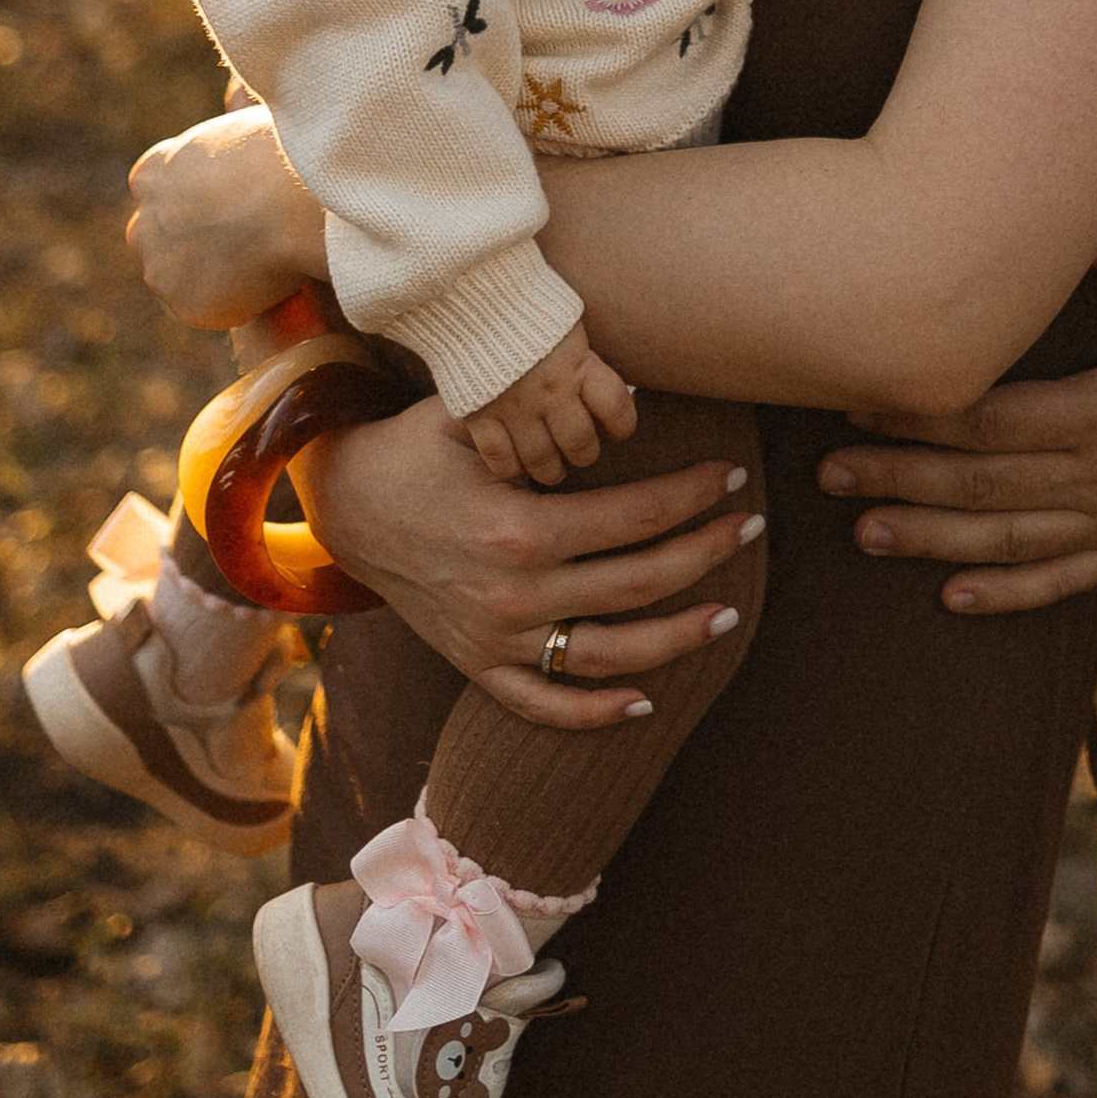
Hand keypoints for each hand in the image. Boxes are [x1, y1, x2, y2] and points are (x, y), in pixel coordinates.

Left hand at [127, 102, 326, 329]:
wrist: (295, 203)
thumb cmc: (288, 155)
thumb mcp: (248, 121)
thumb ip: (229, 127)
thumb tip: (235, 94)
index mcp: (155, 170)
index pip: (156, 190)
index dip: (193, 199)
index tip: (225, 204)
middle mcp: (144, 217)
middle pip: (155, 235)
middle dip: (186, 239)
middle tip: (238, 240)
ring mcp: (158, 263)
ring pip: (174, 274)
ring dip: (203, 272)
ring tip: (255, 264)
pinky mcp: (180, 301)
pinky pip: (199, 306)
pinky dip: (225, 302)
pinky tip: (260, 285)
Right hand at [297, 391, 761, 726]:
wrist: (344, 506)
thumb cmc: (417, 448)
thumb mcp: (472, 416)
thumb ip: (544, 409)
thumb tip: (632, 385)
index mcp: (520, 529)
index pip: (636, 518)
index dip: (693, 497)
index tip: (734, 480)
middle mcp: (514, 594)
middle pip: (638, 584)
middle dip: (706, 554)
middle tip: (752, 530)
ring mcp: (496, 638)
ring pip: (608, 655)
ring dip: (676, 638)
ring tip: (728, 613)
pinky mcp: (477, 666)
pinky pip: (544, 704)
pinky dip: (596, 711)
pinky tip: (646, 700)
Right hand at [451, 318, 638, 484]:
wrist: (470, 291)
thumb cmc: (526, 306)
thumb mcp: (568, 324)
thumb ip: (586, 360)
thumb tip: (605, 391)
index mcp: (578, 363)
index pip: (617, 408)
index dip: (623, 425)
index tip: (616, 429)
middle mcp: (550, 389)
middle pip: (580, 444)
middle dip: (584, 453)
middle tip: (577, 451)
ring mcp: (514, 405)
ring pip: (543, 461)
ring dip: (550, 469)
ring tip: (550, 466)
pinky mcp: (479, 414)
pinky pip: (500, 459)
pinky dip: (510, 468)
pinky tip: (515, 464)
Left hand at [815, 207, 1096, 613]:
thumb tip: (1053, 215)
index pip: (998, 421)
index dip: (925, 415)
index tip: (864, 400)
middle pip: (987, 486)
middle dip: (902, 479)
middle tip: (829, 471)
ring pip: (1011, 542)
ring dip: (932, 540)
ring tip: (864, 531)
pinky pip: (1064, 583)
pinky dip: (1006, 596)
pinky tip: (951, 597)